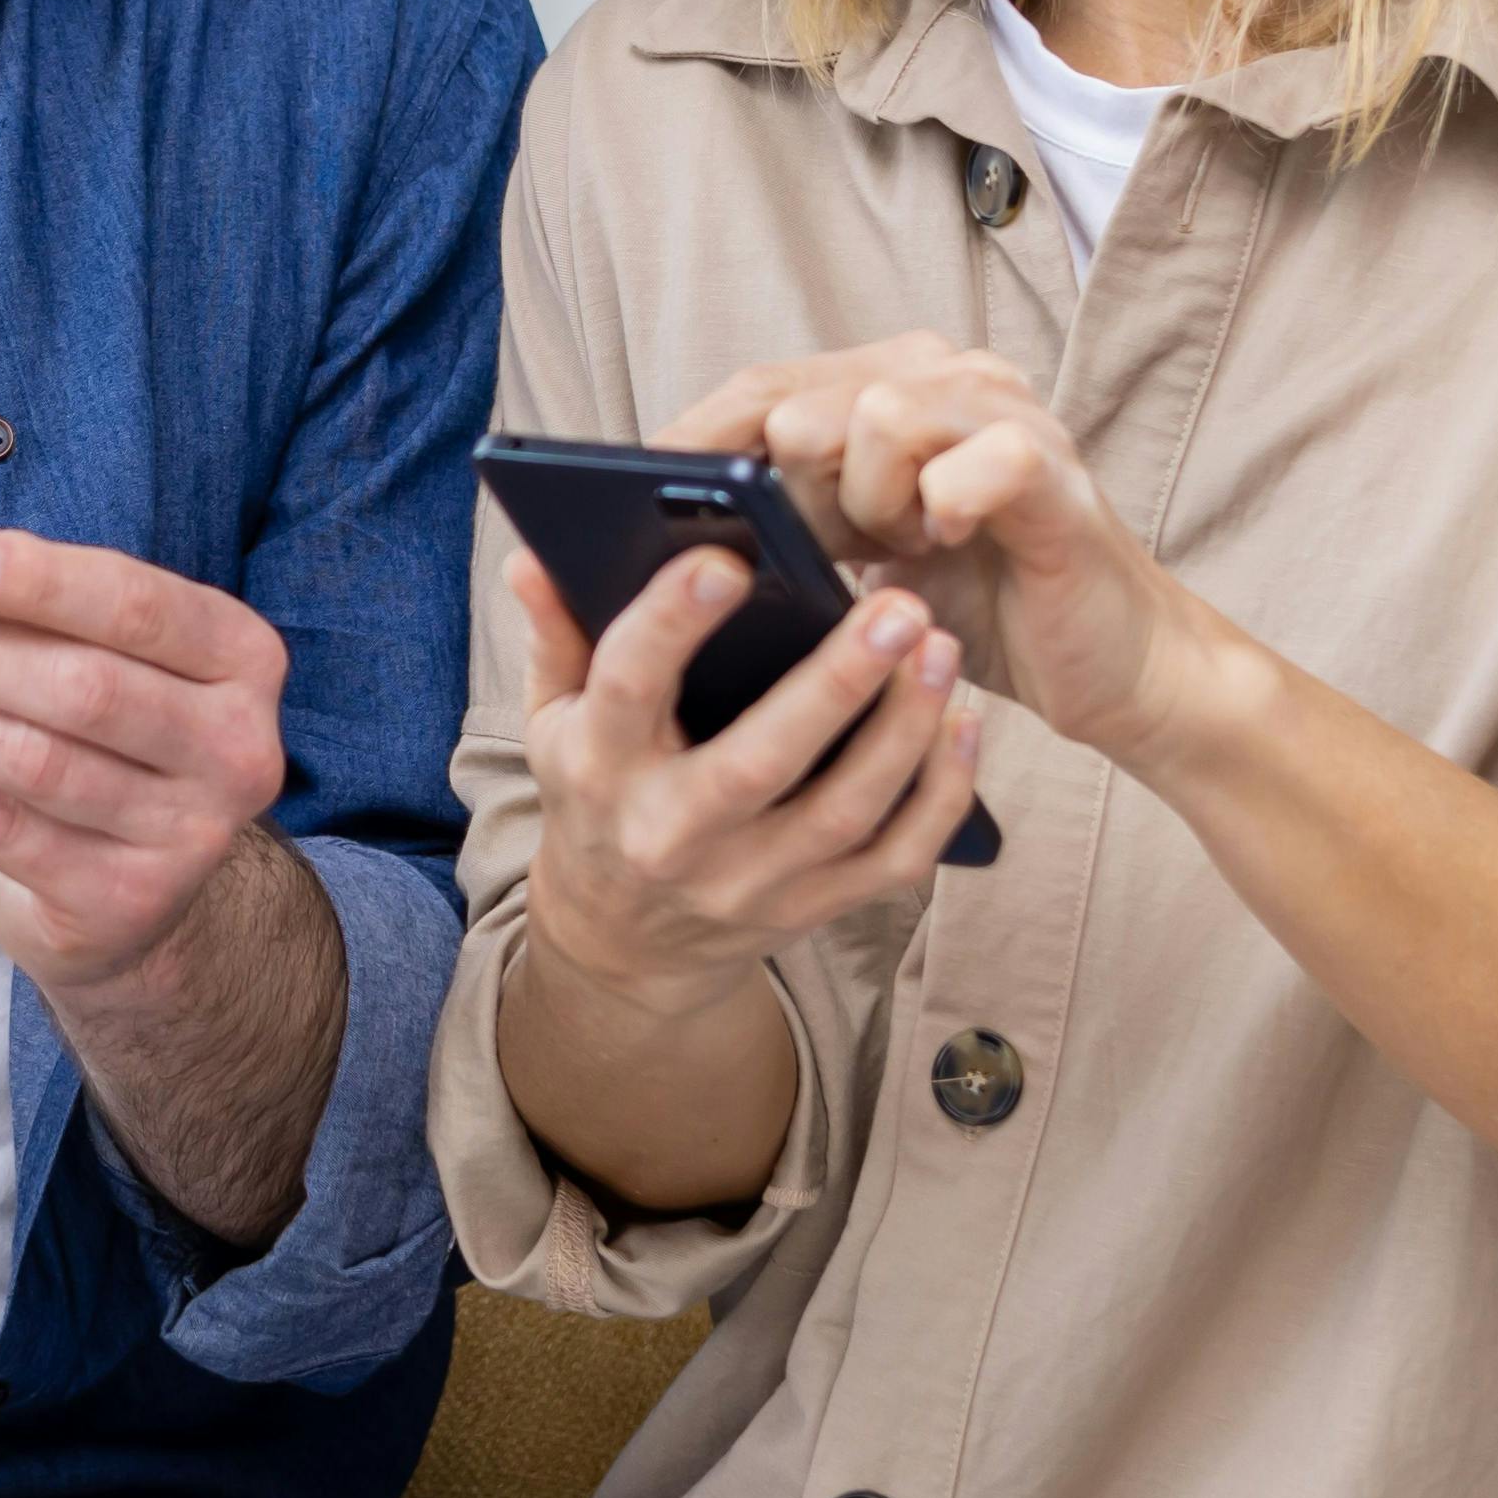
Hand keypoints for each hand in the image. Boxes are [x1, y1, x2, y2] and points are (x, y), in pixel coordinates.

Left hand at [0, 531, 290, 995]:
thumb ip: (49, 615)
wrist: (143, 890)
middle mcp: (236, 748)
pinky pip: (0, 829)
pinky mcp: (122, 900)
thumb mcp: (115, 659)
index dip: (39, 580)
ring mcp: (187, 835)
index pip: (137, 606)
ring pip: (33, 763)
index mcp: (242, 659)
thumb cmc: (114, 738)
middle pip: (83, 688)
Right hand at [512, 534, 982, 1019]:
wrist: (623, 944)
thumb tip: (533, 554)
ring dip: (904, 729)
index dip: (671, 623)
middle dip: (836, 683)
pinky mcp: (812, 909)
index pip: (628, 688)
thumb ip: (557, 635)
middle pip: (762, 762)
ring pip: (844, 811)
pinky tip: (964, 724)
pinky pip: (894, 859)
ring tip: (942, 647)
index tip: (724, 557)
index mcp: (601, 768)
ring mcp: (750, 882)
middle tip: (898, 606)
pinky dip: (940, 796)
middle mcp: (673, 834)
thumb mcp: (554, 721)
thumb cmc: (598, 796)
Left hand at [668, 337, 1204, 769]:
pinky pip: (963, 463)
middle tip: (826, 552)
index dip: (694, 437)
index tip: (630, 493)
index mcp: (893, 385)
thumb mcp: (861, 562)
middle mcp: (948, 375)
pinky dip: (939, 512)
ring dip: (867, 505)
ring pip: (874, 416)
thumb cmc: (979, 613)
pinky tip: (946, 547)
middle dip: (788, 491)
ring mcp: (1004, 410)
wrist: (1111, 667)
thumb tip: (661, 533)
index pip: (762, 385)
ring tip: (901, 549)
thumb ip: (789, 522)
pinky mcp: (1050, 466)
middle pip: (802, 398)